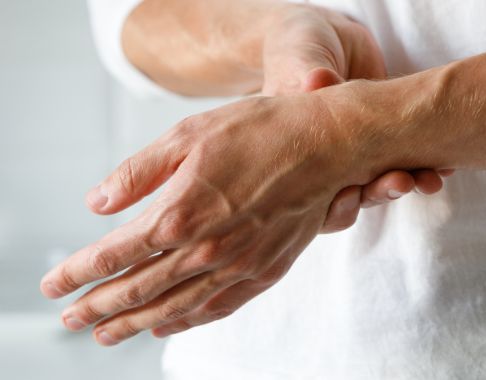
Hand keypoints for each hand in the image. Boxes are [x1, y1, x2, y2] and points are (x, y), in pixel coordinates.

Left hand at [41, 91, 385, 344]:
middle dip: (97, 308)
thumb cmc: (259, 131)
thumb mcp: (187, 134)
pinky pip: (217, 307)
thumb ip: (138, 173)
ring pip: (174, 307)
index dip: (77, 272)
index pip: (114, 254)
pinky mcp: (265, 270)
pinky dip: (187, 321)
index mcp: (180, 213)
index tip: (53, 285)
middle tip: (70, 321)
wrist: (326, 144)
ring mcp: (238, 265)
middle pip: (138, 289)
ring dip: (133, 324)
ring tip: (106, 336)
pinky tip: (167, 327)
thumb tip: (97, 204)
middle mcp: (206, 249)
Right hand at [260, 4, 451, 232]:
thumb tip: (316, 80)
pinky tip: (445, 165)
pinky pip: (408, 159)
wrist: (329, 37)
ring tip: (431, 179)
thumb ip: (306, 73)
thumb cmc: (300, 45)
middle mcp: (331, 163)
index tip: (352, 194)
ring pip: (384, 182)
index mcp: (299, 154)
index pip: (314, 198)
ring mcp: (362, 154)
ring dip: (410, 183)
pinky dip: (427, 164)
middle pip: (355, 197)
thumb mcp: (299, 57)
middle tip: (403, 181)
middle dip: (380, 192)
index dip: (335, 203)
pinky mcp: (388, 139)